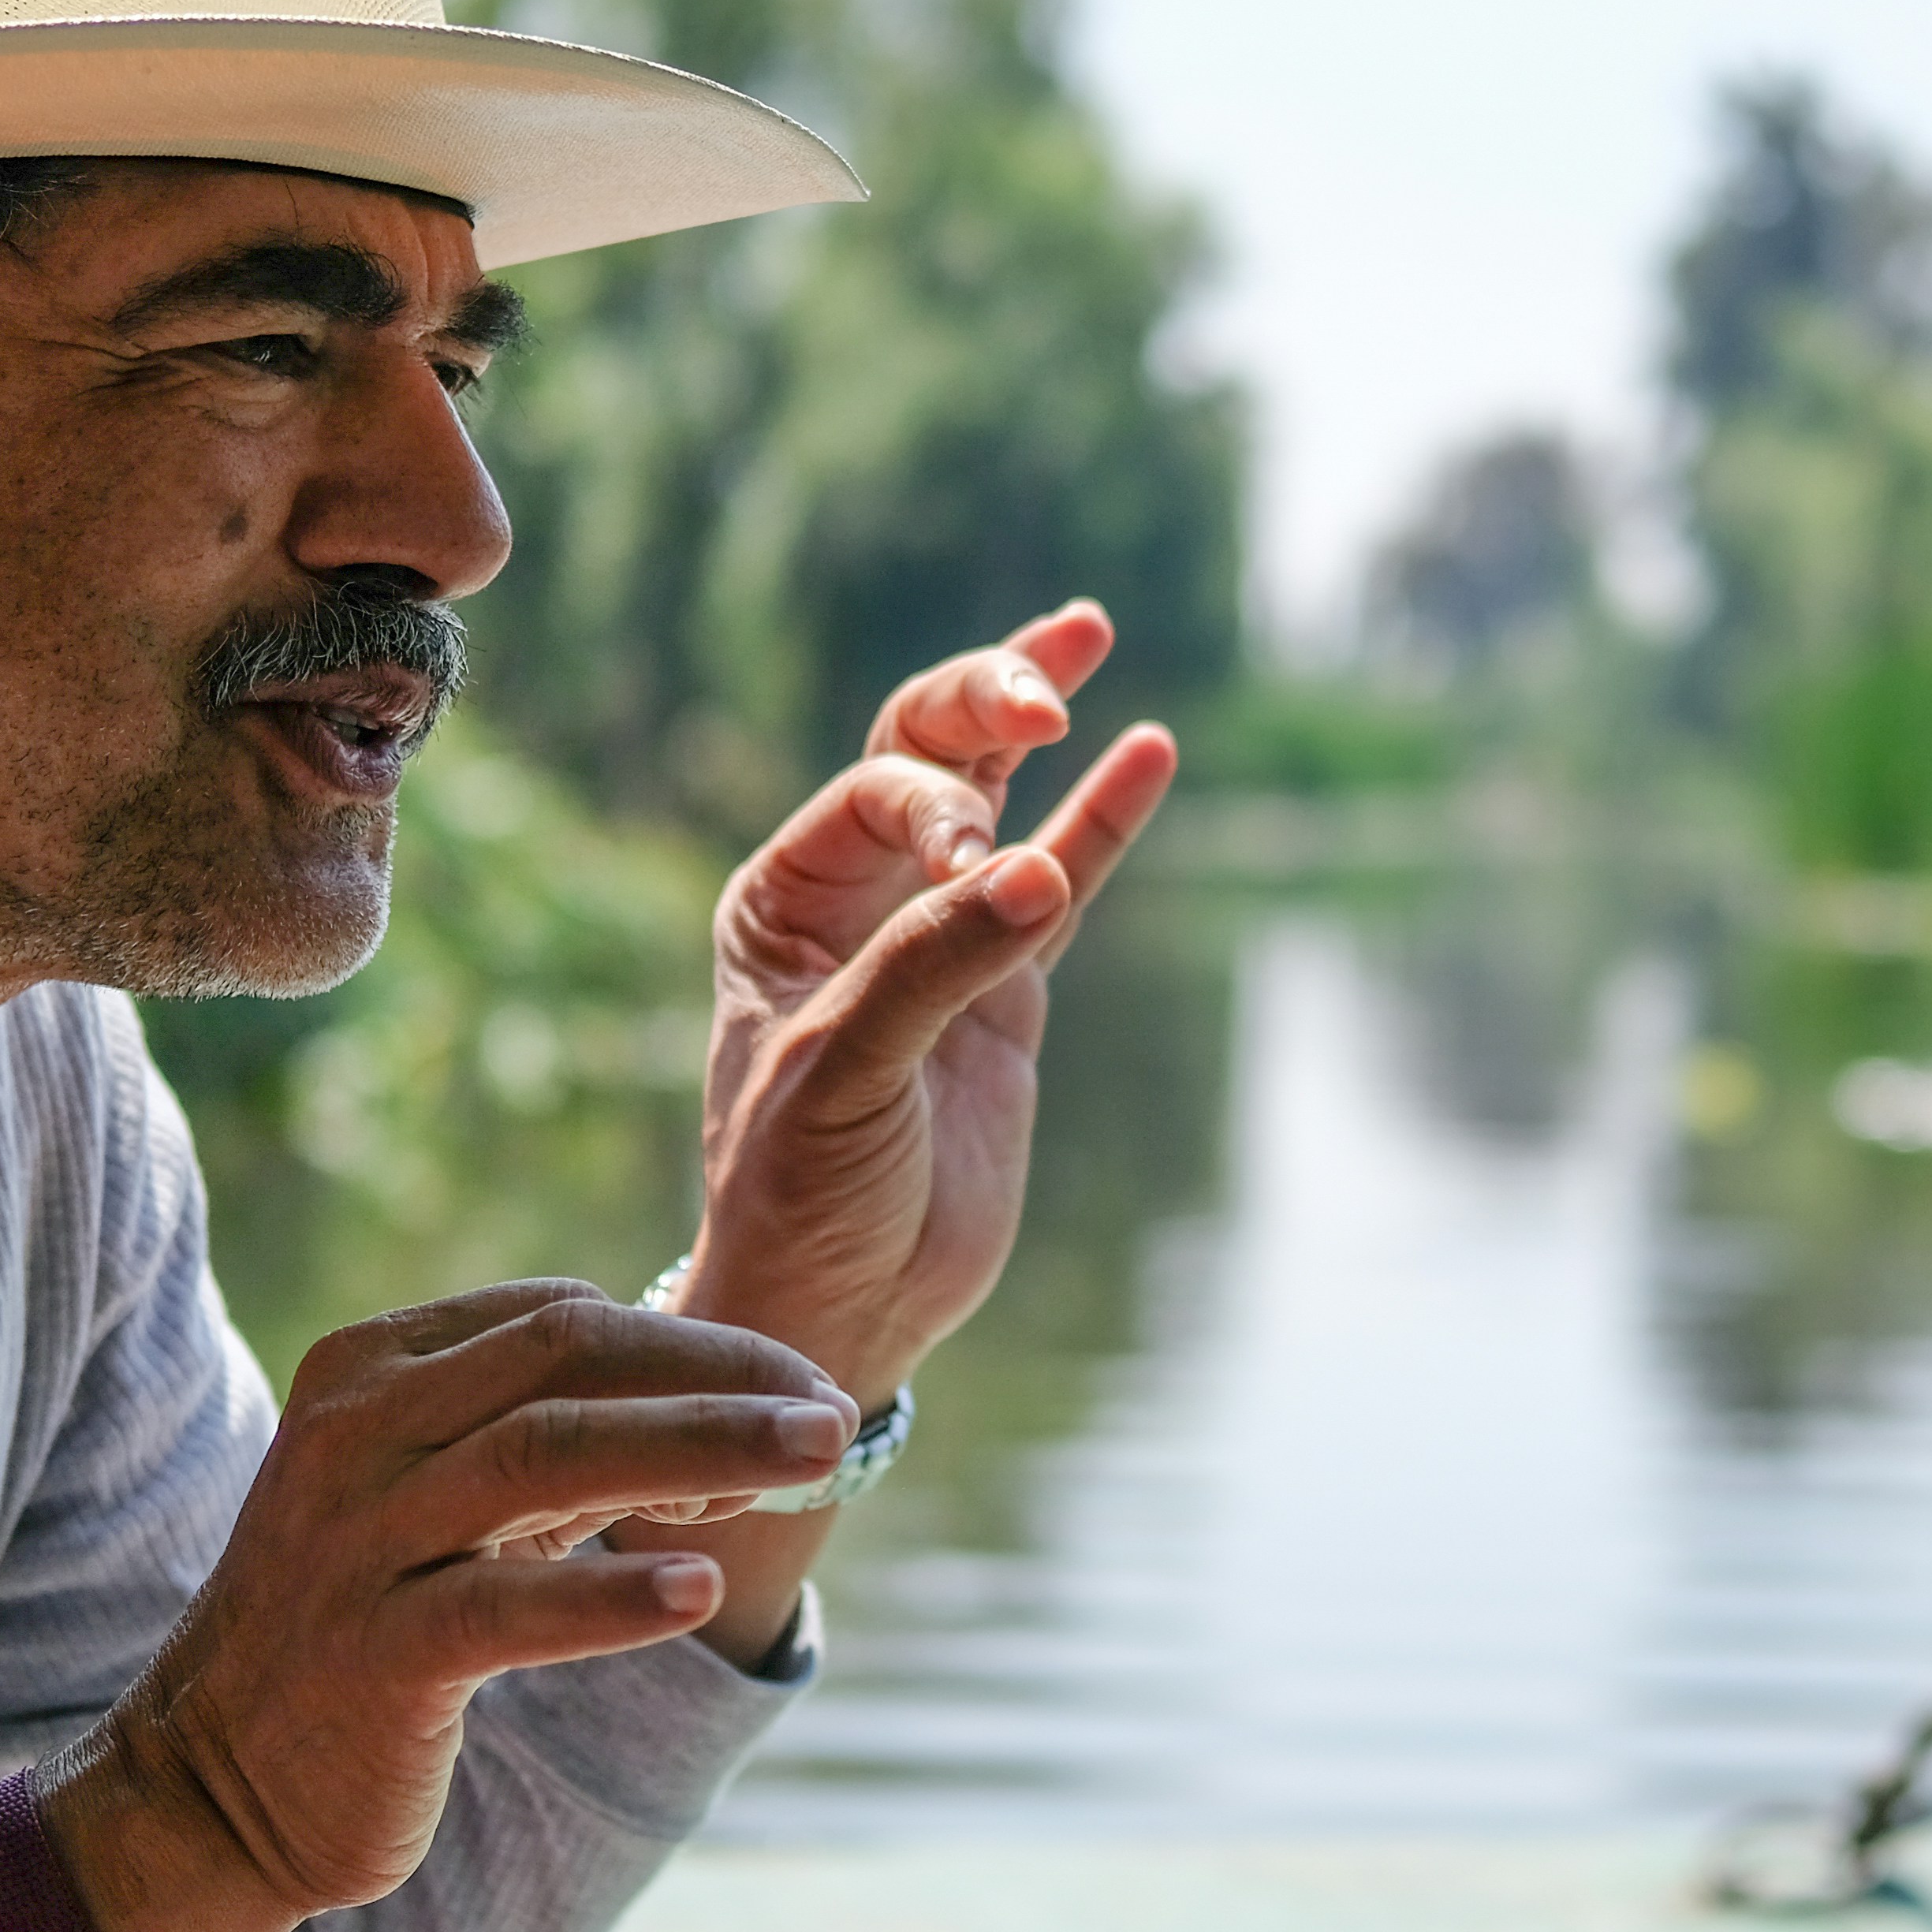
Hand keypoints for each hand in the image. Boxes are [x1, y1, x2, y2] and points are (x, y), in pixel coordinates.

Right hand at [43, 1279, 855, 1931]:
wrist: (211, 1786)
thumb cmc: (369, 1626)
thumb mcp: (456, 1509)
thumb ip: (571, 1450)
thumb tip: (750, 1428)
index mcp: (373, 1369)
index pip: (562, 1319)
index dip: (695, 1344)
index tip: (793, 1389)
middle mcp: (356, 1434)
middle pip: (568, 1359)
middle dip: (719, 1372)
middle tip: (837, 1414)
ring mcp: (355, 1541)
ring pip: (549, 1455)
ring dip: (701, 1447)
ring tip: (816, 1459)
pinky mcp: (370, 1656)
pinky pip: (503, 1606)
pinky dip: (608, 1594)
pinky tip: (701, 1588)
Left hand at [676, 602, 1178, 1404]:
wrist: (841, 1303)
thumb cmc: (801, 1188)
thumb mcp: (843, 1073)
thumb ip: (934, 966)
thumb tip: (1040, 873)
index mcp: (784, 900)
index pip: (879, 794)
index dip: (941, 806)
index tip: (980, 872)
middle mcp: (858, 899)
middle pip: (925, 753)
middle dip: (987, 699)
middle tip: (1058, 672)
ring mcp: (941, 937)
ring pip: (995, 794)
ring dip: (1035, 713)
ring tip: (1088, 628)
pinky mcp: (1009, 993)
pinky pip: (1065, 882)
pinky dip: (1103, 819)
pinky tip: (1147, 749)